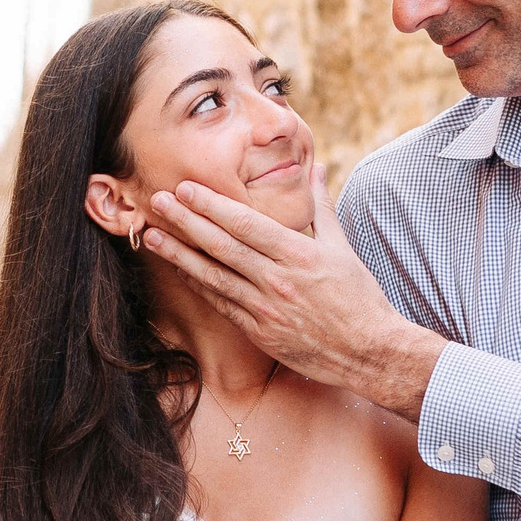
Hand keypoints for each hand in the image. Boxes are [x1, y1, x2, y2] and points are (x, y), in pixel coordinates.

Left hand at [142, 167, 445, 421]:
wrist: (369, 352)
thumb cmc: (359, 298)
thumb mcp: (343, 248)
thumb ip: (321, 207)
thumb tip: (316, 168)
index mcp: (299, 255)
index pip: (246, 224)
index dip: (213, 205)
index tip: (187, 189)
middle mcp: (277, 281)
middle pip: (222, 246)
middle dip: (186, 222)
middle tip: (158, 202)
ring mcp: (265, 309)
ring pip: (213, 276)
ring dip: (179, 255)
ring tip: (151, 236)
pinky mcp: (259, 331)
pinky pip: (221, 303)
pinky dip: (198, 285)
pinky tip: (179, 270)